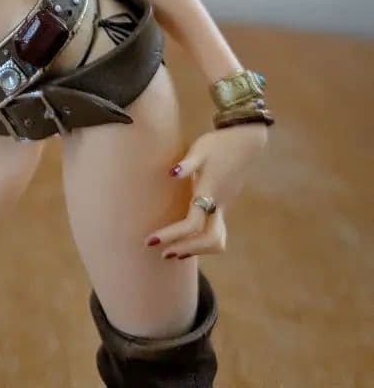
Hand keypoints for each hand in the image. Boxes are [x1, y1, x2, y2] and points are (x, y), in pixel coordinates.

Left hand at [144, 123, 269, 258]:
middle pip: (208, 240)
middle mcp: (218, 204)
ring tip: (173, 252)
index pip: (191, 225)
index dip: (171, 235)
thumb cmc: (217, 143)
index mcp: (209, 192)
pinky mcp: (224, 203)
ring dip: (195, 249)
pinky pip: (216, 231)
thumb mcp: (200, 149)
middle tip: (162, 253)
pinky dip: (201, 241)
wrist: (244, 141)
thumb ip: (188, 163)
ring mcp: (223, 206)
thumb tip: (172, 173)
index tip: (150, 241)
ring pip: (216, 240)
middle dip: (185, 249)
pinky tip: (186, 238)